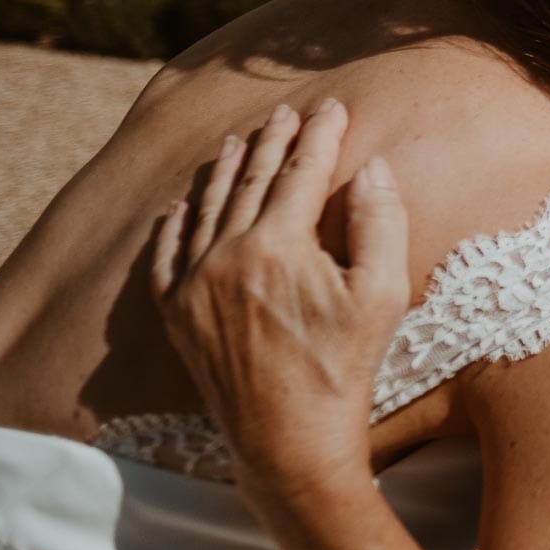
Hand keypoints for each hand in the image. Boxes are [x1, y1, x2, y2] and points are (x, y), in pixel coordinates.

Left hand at [151, 99, 409, 499]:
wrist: (290, 441)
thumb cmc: (344, 369)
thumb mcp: (382, 294)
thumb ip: (379, 222)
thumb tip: (371, 168)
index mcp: (278, 246)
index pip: (301, 172)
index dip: (321, 136)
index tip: (333, 108)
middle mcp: (227, 255)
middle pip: (252, 179)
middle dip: (273, 140)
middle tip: (288, 113)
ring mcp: (194, 285)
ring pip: (208, 209)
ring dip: (226, 170)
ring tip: (238, 141)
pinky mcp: (178, 316)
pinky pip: (167, 256)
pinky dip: (174, 225)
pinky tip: (180, 206)